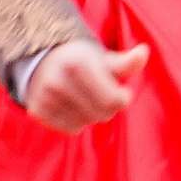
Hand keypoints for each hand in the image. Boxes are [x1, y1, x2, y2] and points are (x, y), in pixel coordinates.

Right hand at [19, 39, 149, 133]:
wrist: (41, 60)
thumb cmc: (81, 61)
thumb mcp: (103, 59)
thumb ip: (126, 62)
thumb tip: (143, 51)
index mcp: (77, 65)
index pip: (114, 101)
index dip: (122, 98)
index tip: (120, 89)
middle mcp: (58, 81)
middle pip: (102, 114)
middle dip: (108, 107)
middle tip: (101, 94)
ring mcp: (45, 96)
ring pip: (87, 122)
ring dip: (91, 115)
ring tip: (84, 98)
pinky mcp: (37, 109)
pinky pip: (71, 129)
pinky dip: (76, 122)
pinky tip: (71, 106)